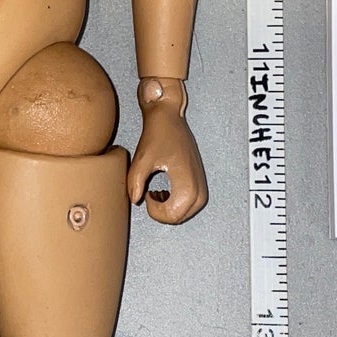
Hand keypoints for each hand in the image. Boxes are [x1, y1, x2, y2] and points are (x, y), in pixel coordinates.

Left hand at [128, 79, 207, 224]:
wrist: (169, 119)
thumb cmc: (158, 135)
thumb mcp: (141, 160)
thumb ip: (136, 182)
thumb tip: (135, 199)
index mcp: (186, 182)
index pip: (172, 215)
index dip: (155, 211)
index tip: (146, 195)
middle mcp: (198, 186)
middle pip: (180, 218)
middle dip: (162, 213)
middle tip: (149, 197)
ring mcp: (201, 183)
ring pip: (187, 213)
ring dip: (170, 209)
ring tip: (156, 194)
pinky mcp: (199, 180)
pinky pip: (191, 203)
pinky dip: (177, 203)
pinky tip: (164, 192)